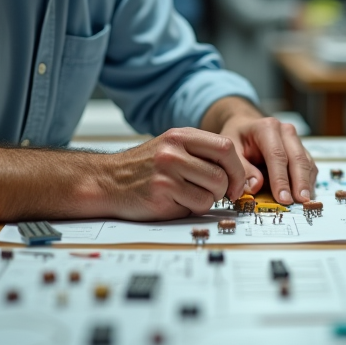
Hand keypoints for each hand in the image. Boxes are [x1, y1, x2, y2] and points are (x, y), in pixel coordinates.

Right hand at [104, 128, 247, 219]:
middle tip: (217, 194)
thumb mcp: (171, 147)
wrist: (107, 180)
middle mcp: (174, 151)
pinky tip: (176, 202)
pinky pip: (196, 207)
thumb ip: (201, 153)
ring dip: (207, 200)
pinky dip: (192, 209)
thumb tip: (239, 174)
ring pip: (212, 193)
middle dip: (225, 188)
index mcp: (181, 135)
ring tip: (189, 196)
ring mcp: (167, 172)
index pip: (226, 147)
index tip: (235, 182)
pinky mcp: (161, 194)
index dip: (237, 168)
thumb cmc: (144, 167)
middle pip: (222, 173)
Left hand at [219, 113, 317, 204]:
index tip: (283, 198)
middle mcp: (285, 132)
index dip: (281, 178)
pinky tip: (305, 195)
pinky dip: (308, 181)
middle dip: (299, 182)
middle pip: (297, 158)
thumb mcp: (230, 151)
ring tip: (304, 201)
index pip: (276, 155)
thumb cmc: (237, 139)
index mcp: (267, 128)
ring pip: (306, 162)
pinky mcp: (302, 150)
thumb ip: (242, 169)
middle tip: (300, 201)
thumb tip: (255, 187)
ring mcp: (296, 140)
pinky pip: (309, 166)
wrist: (246, 127)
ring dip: (306, 183)